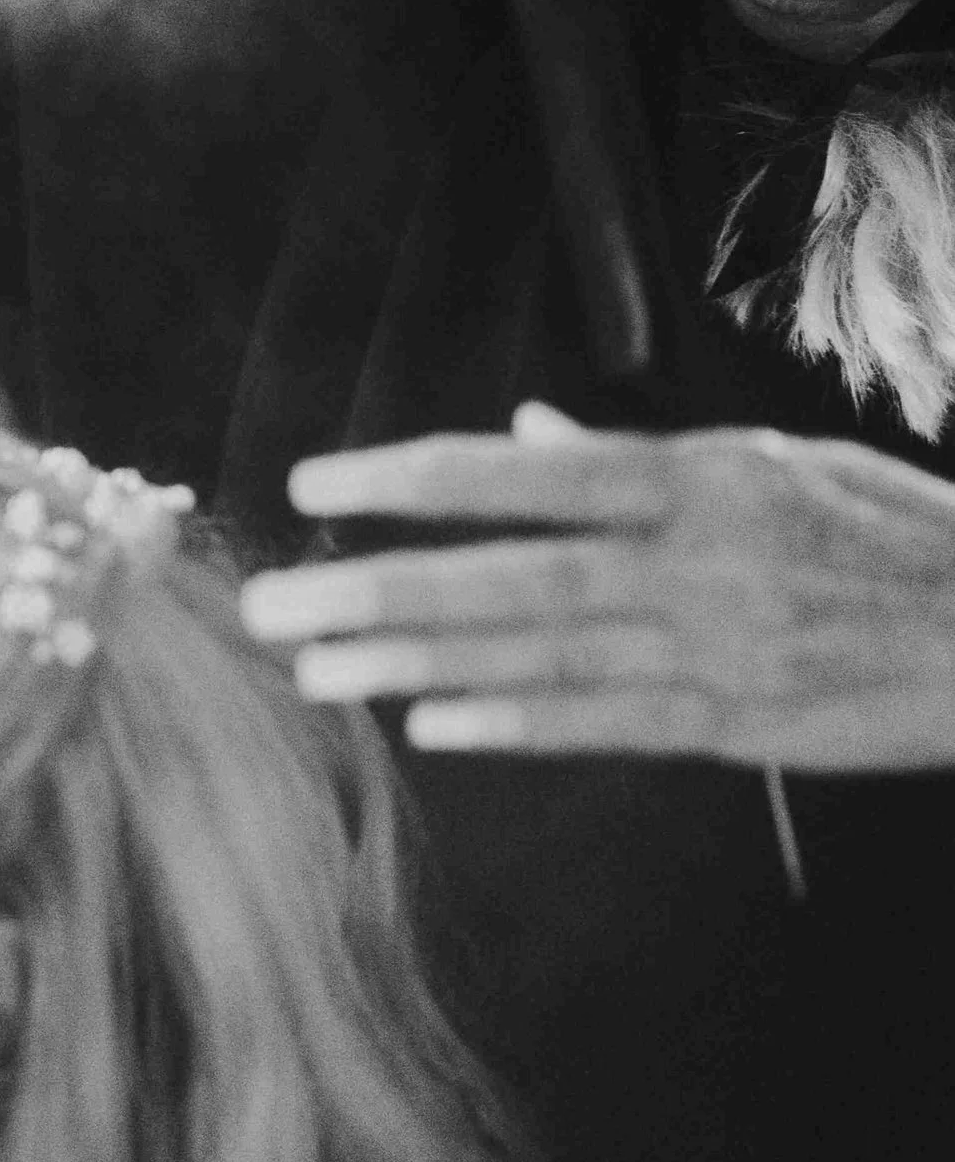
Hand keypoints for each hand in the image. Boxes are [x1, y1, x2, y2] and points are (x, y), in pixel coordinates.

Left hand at [238, 401, 954, 767]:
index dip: (411, 480)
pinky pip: (608, 724)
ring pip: (542, 657)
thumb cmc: (888, 535)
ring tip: (317, 670)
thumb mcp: (773, 465)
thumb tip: (520, 435)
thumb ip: (637, 456)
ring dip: (419, 665)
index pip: (524, 471)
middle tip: (272, 604)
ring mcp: (718, 645)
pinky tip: (431, 726)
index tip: (316, 485)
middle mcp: (697, 558)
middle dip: (379, 590)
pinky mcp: (742, 724)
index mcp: (699, 477)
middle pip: (509, 574)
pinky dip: (516, 724)